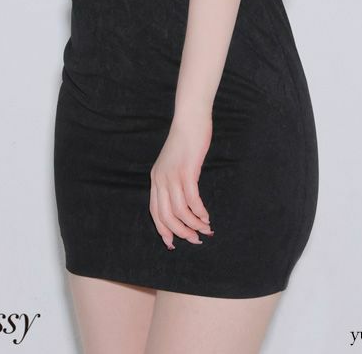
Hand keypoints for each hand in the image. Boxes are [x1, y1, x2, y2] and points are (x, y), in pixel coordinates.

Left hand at [149, 114, 213, 248]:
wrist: (190, 119)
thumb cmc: (185, 140)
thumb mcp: (173, 163)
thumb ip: (174, 180)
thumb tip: (182, 200)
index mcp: (155, 179)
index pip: (155, 212)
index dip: (163, 230)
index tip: (173, 243)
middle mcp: (161, 179)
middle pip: (166, 216)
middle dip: (182, 232)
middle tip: (196, 239)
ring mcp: (173, 175)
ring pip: (180, 211)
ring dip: (194, 224)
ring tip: (205, 228)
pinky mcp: (187, 171)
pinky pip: (192, 200)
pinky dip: (200, 212)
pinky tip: (206, 216)